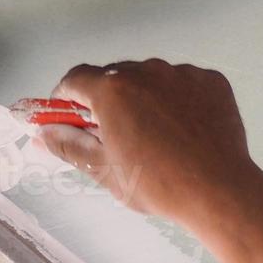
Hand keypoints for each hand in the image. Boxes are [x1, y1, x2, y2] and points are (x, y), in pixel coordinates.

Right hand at [34, 60, 257, 223]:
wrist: (218, 190)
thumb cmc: (160, 184)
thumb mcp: (103, 169)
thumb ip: (68, 145)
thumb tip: (44, 134)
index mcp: (112, 90)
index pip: (75, 79)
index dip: (66, 97)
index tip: (67, 114)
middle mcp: (145, 71)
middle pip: (114, 77)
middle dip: (108, 100)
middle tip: (114, 133)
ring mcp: (181, 74)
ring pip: (151, 79)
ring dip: (145, 99)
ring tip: (155, 136)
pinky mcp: (210, 81)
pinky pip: (184, 84)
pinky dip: (179, 101)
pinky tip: (183, 131)